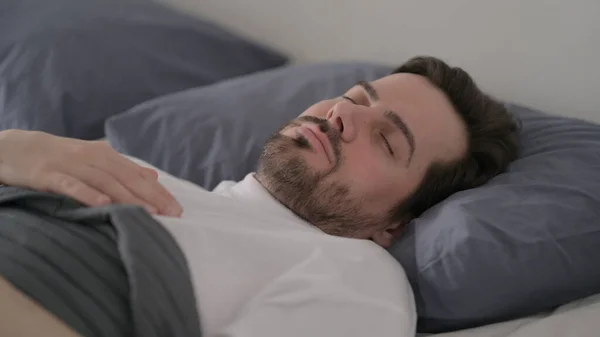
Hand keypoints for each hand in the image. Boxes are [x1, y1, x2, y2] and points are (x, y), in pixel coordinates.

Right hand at [0, 130, 181, 215]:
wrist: (15, 147)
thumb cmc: (59, 157)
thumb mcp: (94, 159)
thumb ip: (123, 169)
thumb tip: (153, 177)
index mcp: (104, 154)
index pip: (137, 174)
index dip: (159, 191)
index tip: (177, 209)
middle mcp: (91, 157)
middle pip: (126, 177)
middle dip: (151, 196)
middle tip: (171, 214)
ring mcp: (70, 164)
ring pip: (104, 181)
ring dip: (128, 197)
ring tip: (148, 212)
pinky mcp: (48, 174)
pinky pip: (70, 185)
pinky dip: (87, 194)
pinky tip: (102, 205)